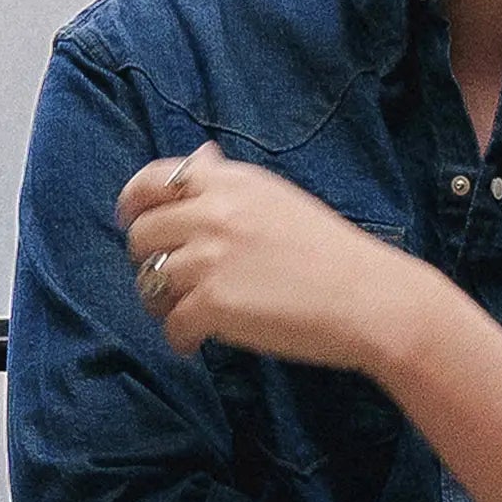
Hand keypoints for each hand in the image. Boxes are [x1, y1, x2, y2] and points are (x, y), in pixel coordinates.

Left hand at [119, 142, 419, 375]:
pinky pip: (173, 326)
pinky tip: (199, 342)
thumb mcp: (277, 197)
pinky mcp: (213, 304)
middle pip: (141, 236)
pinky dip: (182, 338)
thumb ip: (229, 182)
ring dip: (162, 304)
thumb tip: (200, 158)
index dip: (134, 205)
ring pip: (149, 283)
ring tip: (188, 316)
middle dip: (146, 260)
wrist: (368, 298)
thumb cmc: (330, 252)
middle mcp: (212, 213)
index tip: (133, 223)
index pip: (152, 182)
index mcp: (228, 183)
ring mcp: (209, 259)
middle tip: (167, 282)